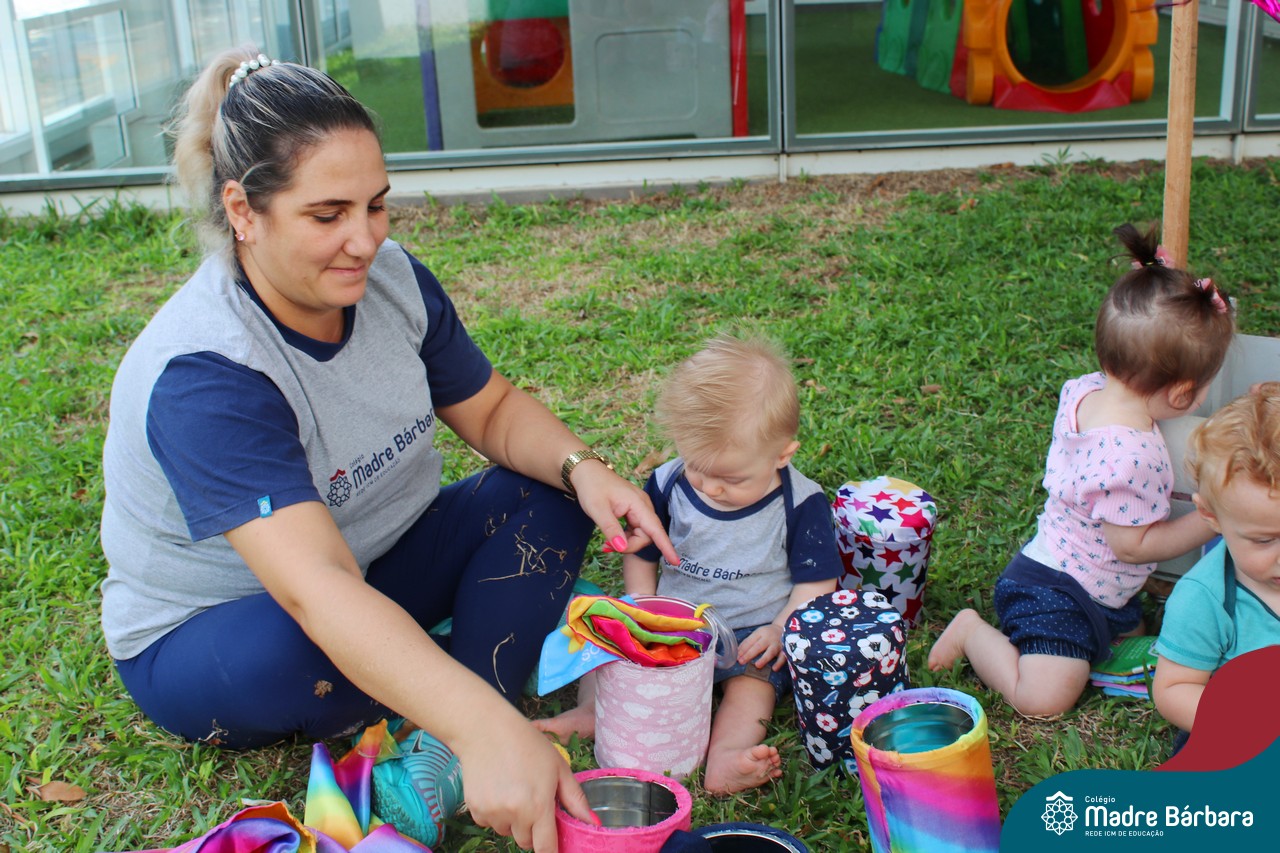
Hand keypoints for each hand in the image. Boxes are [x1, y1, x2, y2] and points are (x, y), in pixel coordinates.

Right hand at [455, 717, 594, 850]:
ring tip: (514, 789)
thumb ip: (575, 800)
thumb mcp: (558, 768)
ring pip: (507, 831)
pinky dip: (495, 813)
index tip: (553, 844)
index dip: (551, 849)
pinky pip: (489, 823)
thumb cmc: (528, 745)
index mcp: (538, 806)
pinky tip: (498, 788)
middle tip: (533, 800)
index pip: (545, 848)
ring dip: (513, 820)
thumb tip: (593, 823)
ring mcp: (492, 813)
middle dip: (532, 828)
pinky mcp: (474, 809)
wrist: (486, 730)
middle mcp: (514, 814)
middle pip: (526, 841)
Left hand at [570, 460, 679, 564]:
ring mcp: (639, 509)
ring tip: (606, 544)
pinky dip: (624, 538)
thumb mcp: (597, 510)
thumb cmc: (592, 487)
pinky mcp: (634, 512)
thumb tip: (622, 548)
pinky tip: (611, 540)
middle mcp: (643, 506)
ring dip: (626, 543)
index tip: (675, 561)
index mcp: (638, 503)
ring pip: (640, 534)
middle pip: (646, 535)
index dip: (665, 546)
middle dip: (630, 546)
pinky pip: (635, 530)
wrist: (588, 472)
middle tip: (607, 547)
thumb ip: (611, 529)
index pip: (655, 529)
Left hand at [738, 624, 785, 671]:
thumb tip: (737, 652)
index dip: (742, 649)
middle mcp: (769, 638)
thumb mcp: (758, 633)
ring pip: (771, 652)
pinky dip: (779, 663)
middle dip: (749, 654)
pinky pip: (783, 657)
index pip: (750, 641)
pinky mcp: (785, 650)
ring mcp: (777, 644)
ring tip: (757, 665)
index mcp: (760, 632)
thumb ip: (748, 642)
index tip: (736, 657)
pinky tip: (774, 669)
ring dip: (764, 659)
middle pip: (758, 646)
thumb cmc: (768, 633)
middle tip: (741, 662)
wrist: (785, 628)